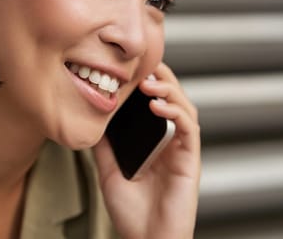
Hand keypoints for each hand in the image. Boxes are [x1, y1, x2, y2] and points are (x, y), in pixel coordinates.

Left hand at [94, 63, 200, 238]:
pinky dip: (175, 112)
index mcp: (153, 144)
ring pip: (184, 108)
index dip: (147, 83)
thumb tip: (92, 120)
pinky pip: (188, 128)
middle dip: (160, 79)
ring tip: (148, 82)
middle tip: (141, 68)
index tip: (129, 68)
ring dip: (169, 90)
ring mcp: (181, 150)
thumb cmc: (131, 213)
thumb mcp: (108, 172)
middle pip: (172, 100)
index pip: (154, 104)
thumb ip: (104, 146)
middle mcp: (170, 143)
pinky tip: (157, 105)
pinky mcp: (190, 160)